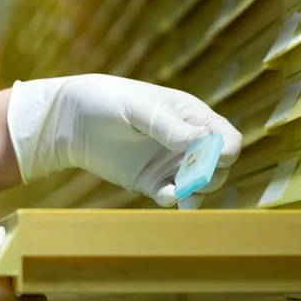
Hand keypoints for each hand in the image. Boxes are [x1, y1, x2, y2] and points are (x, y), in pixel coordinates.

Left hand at [7, 74, 242, 208]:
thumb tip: (204, 142)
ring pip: (198, 184)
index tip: (218, 158)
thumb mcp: (140, 109)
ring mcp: (170, 163)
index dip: (228, 149)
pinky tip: (164, 196)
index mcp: (192, 117)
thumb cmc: (109, 101)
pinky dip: (173, 198)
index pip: (226, 136)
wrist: (72, 120)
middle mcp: (187, 142)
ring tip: (185, 197)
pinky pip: (171, 195)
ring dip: (197, 191)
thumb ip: (171, 127)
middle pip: (218, 166)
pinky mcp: (151, 181)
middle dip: (212, 174)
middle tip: (197, 179)